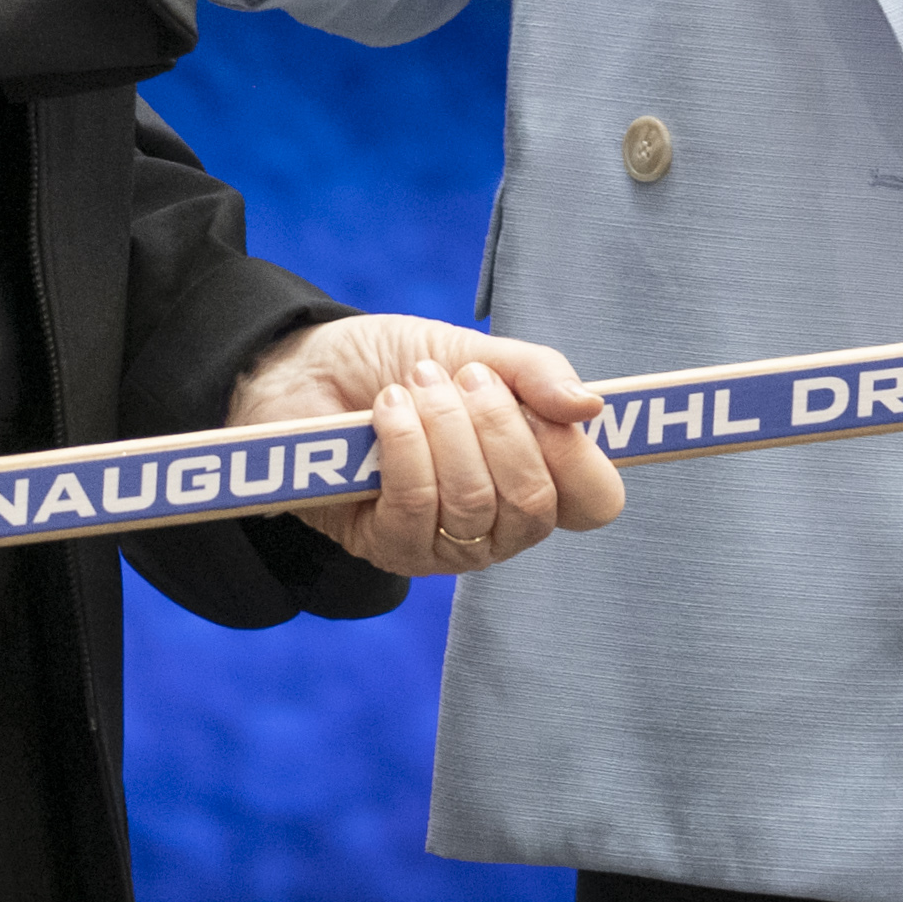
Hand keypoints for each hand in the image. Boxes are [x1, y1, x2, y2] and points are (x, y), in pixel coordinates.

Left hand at [226, 313, 628, 576]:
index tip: (552, 408)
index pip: (594, 502)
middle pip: (535, 502)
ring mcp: (447, 545)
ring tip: (419, 384)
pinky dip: (405, 444)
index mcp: (538, 476)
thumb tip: (590, 406)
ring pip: (474, 502)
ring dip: (444, 426)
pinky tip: (388, 410)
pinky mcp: (391, 548)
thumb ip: (536, 375)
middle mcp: (501, 525)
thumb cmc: (399, 364)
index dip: (581, 459)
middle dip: (498, 425)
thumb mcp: (475, 352)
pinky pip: (416, 505)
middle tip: (463, 379)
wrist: (308, 368)